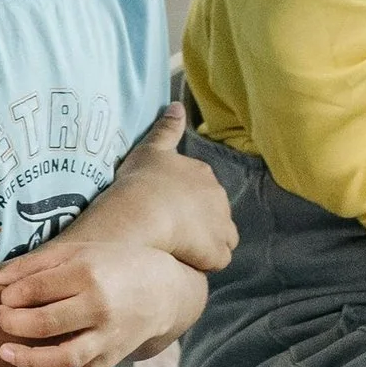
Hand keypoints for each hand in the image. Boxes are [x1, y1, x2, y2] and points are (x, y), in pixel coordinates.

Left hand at [0, 233, 207, 366]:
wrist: (160, 289)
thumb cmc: (108, 264)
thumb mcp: (73, 252)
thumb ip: (29, 266)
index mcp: (87, 275)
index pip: (38, 289)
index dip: (11, 295)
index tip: (1, 297)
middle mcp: (98, 309)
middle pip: (48, 324)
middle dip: (14, 324)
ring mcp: (105, 340)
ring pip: (65, 359)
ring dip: (29, 360)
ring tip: (5, 351)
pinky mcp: (108, 363)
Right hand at [103, 104, 239, 274]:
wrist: (143, 213)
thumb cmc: (143, 180)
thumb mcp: (151, 148)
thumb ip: (167, 127)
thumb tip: (177, 105)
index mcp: (204, 174)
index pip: (205, 190)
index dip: (188, 201)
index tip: (170, 207)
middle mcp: (219, 198)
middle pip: (215, 214)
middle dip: (201, 222)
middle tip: (173, 229)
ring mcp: (222, 226)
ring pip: (221, 238)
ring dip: (206, 242)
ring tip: (181, 247)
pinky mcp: (219, 253)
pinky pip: (216, 260)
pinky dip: (205, 261)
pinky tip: (185, 259)